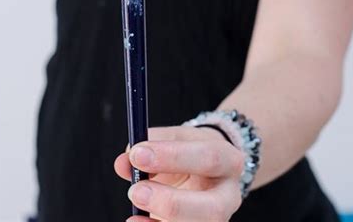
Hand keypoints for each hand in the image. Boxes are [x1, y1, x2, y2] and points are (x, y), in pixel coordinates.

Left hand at [114, 125, 243, 221]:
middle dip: (171, 203)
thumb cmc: (189, 152)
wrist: (206, 171)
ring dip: (162, 220)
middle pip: (211, 208)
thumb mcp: (174, 138)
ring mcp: (219, 221)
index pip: (207, 157)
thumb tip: (124, 162)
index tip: (138, 154)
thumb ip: (150, 144)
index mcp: (228, 160)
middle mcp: (229, 196)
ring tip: (135, 210)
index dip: (172, 157)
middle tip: (136, 190)